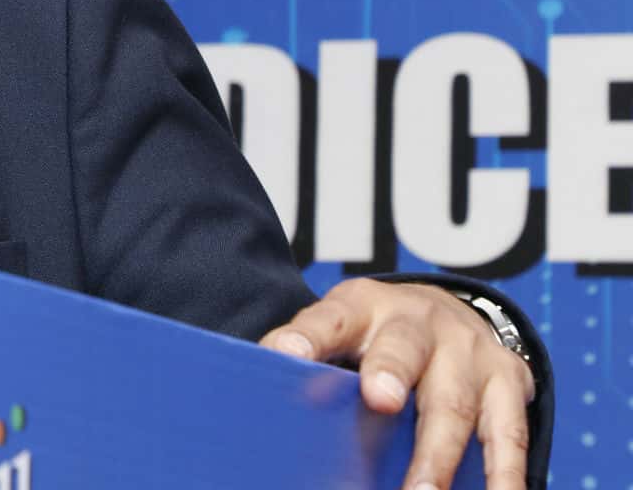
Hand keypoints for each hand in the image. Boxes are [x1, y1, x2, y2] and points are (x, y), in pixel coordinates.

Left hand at [260, 279, 534, 489]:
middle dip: (391, 375)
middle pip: (404, 350)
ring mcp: (471, 352)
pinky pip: (509, 436)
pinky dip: (503, 476)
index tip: (287, 355)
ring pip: (457, 403)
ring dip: (439, 453)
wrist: (449, 309)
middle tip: (378, 401)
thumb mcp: (340, 328)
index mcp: (364, 307)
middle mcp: (422, 322)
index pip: (329, 318)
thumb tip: (268, 405)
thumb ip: (311, 358)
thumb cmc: (378, 333)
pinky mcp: (510, 382)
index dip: (308, 337)